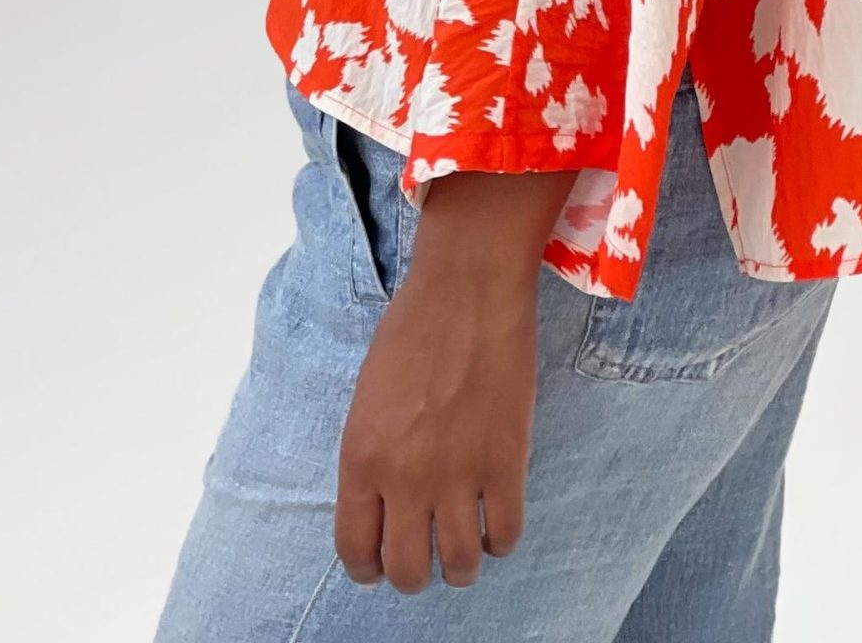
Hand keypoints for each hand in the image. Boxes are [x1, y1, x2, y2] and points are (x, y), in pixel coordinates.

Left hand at [331, 165, 575, 592]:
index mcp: (361, 456)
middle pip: (408, 572)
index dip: (369, 569)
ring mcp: (458, 472)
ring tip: (465, 549)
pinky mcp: (505, 461)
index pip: (355, 550)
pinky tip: (496, 522)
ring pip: (460, 564)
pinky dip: (501, 540)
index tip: (380, 566)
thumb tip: (385, 503)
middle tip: (426, 556)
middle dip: (415, 574)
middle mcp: (405, 476)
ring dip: (461, 566)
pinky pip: (506, 534)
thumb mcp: (368, 396)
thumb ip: (372, 455)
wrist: (466, 286)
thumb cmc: (412, 327)